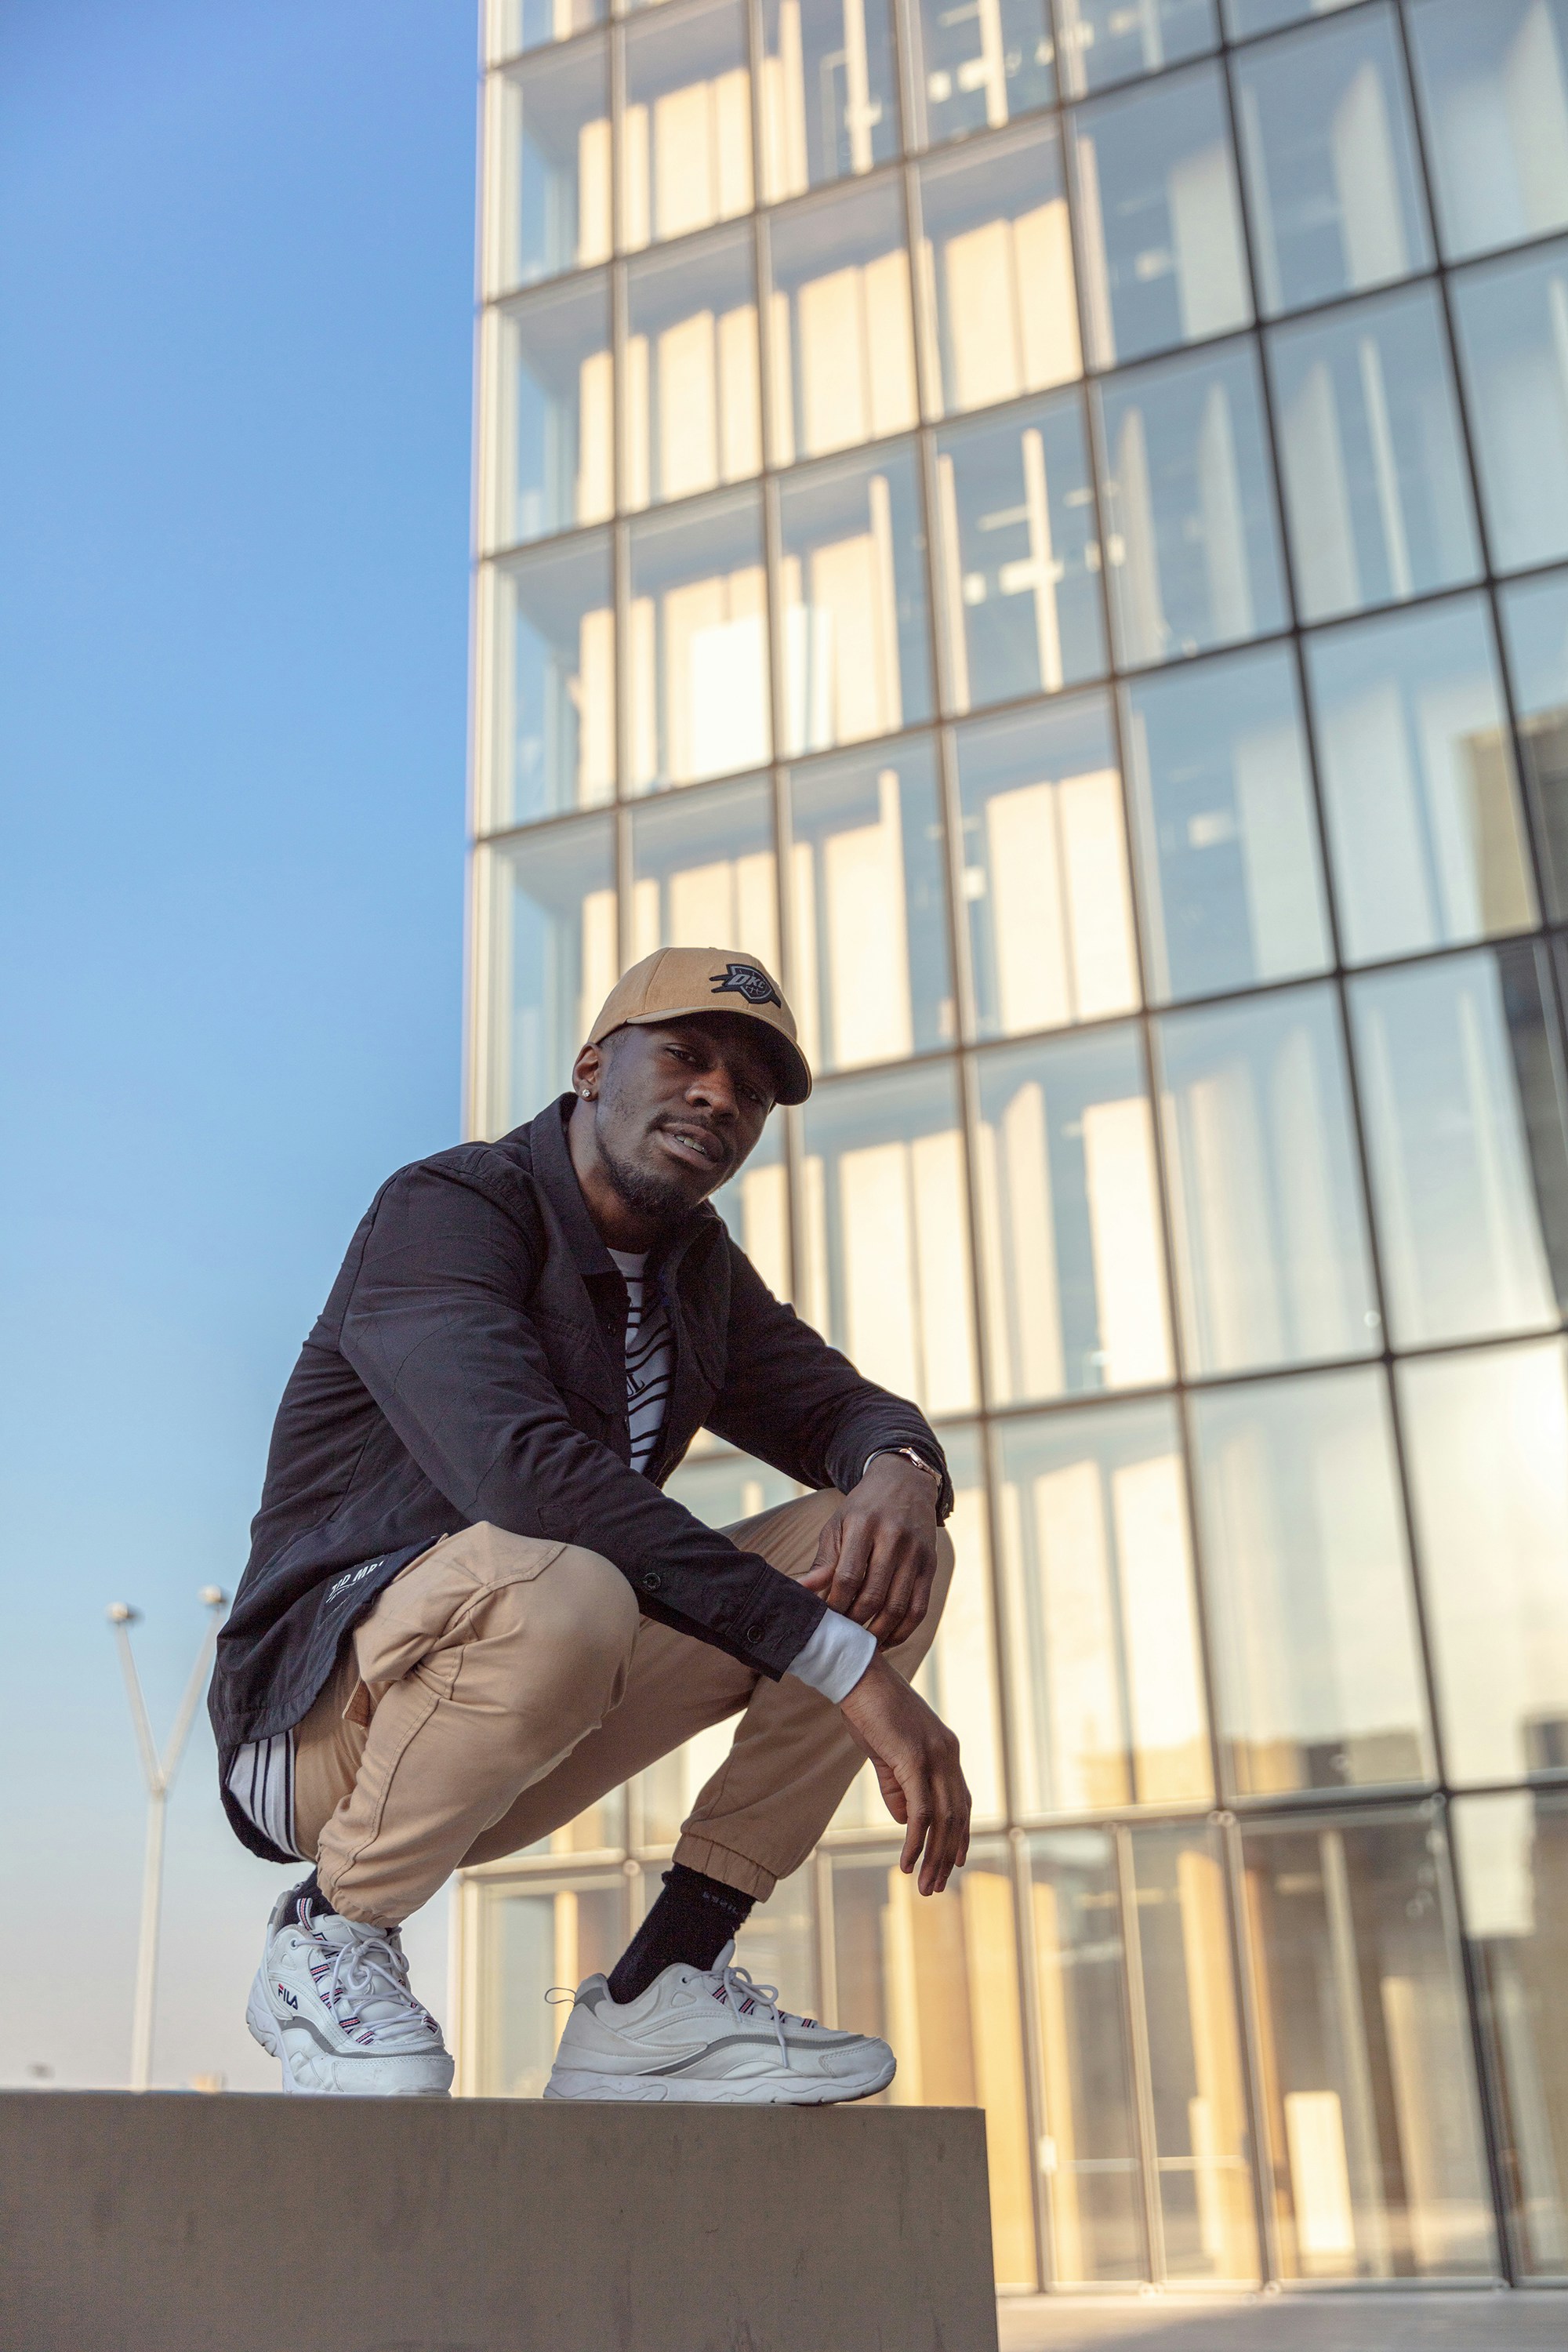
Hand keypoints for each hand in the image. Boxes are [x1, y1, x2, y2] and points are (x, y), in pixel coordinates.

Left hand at [800, 1454, 938, 1647]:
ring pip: (897, 1607)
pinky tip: (887, 1639)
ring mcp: (916, 1553)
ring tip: (860, 1643)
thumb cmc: (864, 1508)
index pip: (848, 1577)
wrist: (905, 1482)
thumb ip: (823, 1561)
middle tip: (841, 1634)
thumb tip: (800, 1591)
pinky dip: (903, 1630)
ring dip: (878, 1632)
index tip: (825, 1618)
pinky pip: (919, 1608)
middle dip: (853, 1622)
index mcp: (863, 1525)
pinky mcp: (931, 1565)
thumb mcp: (838, 1525)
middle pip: (873, 1595)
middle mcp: (893, 1538)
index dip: (835, 1604)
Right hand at [839, 1655, 969, 1894]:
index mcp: (947, 1750)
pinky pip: (921, 1812)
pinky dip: (916, 1842)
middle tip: (936, 1887)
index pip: (962, 1801)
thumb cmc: (869, 1710)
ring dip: (934, 1857)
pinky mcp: (914, 1760)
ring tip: (925, 1886)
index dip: (961, 1834)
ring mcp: (934, 1756)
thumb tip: (907, 1822)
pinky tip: (906, 1862)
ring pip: (943, 1819)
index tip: (956, 1863)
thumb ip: (897, 1786)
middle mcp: (948, 1754)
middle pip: (958, 1816)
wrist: (858, 1676)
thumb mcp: (886, 1752)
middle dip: (948, 1855)